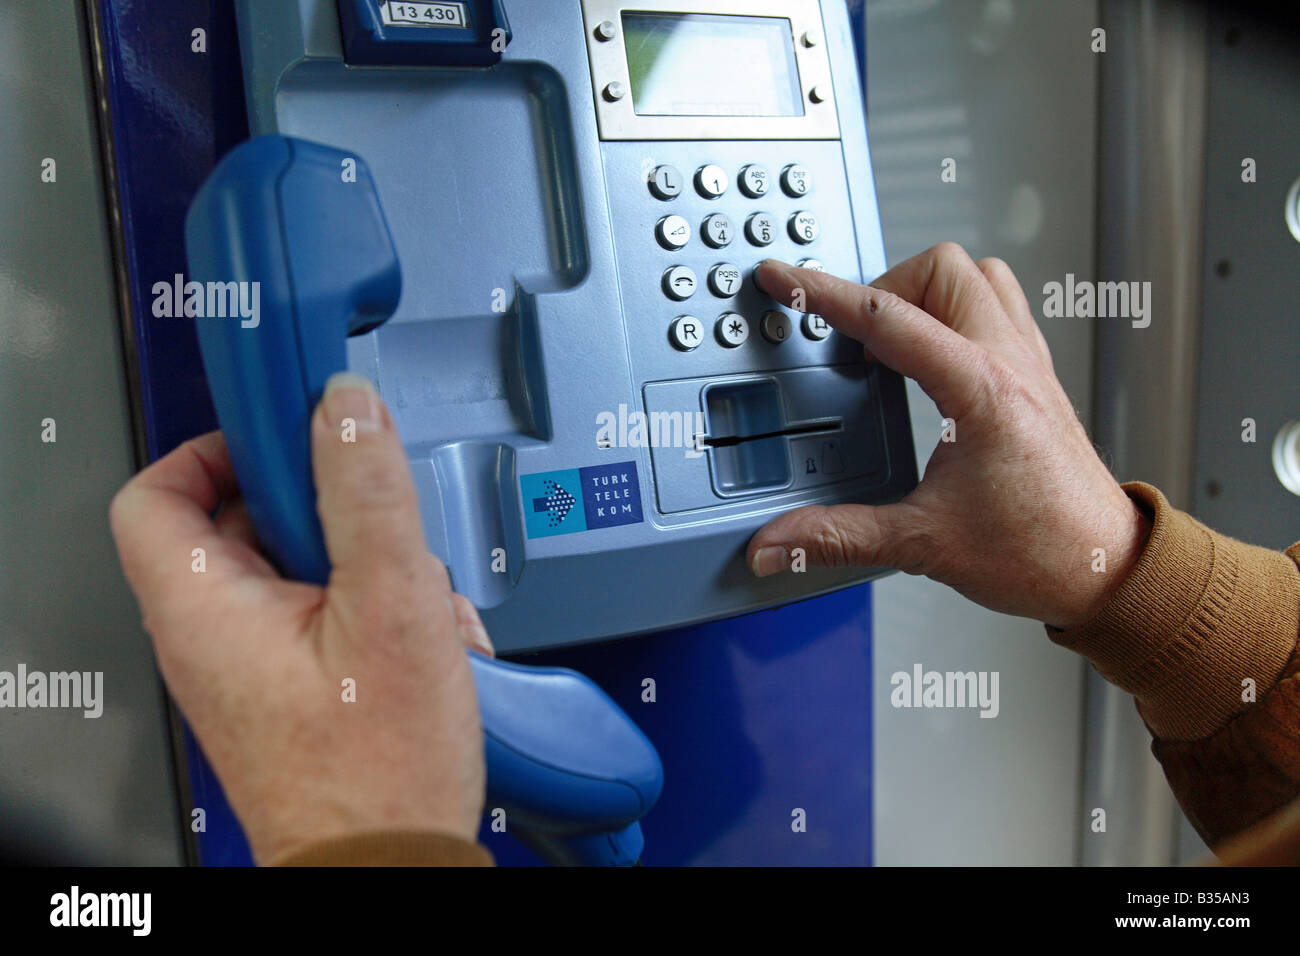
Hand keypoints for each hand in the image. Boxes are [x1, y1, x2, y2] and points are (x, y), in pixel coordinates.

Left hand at [110, 373, 492, 862]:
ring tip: (416, 602)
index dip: (213, 447)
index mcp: (205, 609)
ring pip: (296, 567)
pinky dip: (372, 609)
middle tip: (377, 526)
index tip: (284, 437)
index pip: (153, 492)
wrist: (390, 866)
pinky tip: (424, 639)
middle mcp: (210, 638)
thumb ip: (367, 496)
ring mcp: (248, 666)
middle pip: (242, 522)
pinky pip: (320, 614)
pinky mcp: (286, 687)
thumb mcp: (392, 608)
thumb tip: (347, 408)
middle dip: (326, 513)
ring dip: (366, 566)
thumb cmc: (377, 771)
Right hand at [747, 243, 1149, 629]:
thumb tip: (781, 541)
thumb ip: (840, 536)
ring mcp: (1030, 365)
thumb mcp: (923, 543)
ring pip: (980, 276)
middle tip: (853, 332)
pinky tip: (933, 357)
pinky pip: (1000, 310)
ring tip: (892, 336)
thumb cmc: (1042, 552)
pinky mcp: (1037, 380)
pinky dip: (958, 315)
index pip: (887, 317)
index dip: (824, 293)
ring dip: (929, 292)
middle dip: (885, 286)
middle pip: (941, 270)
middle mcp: (1011, 362)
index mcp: (980, 388)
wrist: (1107, 569)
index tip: (786, 278)